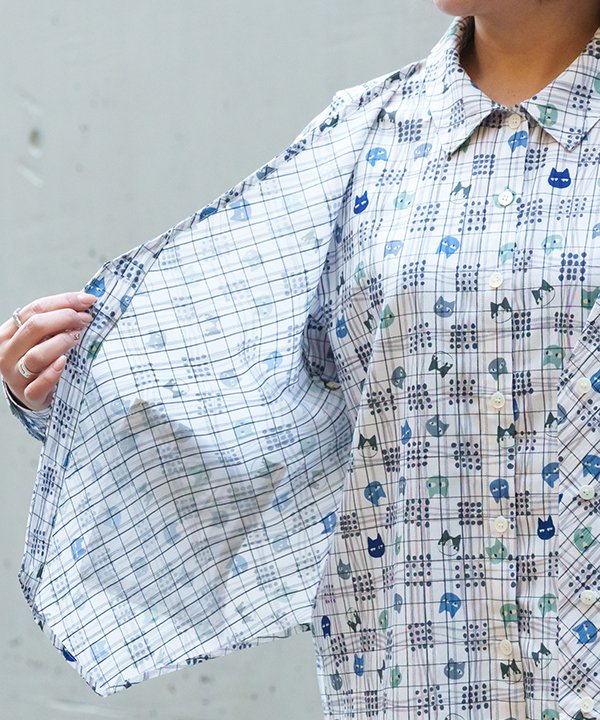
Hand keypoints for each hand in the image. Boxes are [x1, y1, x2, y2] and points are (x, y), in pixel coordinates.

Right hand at [0, 292, 97, 411]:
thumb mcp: (39, 337)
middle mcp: (8, 352)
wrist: (29, 393)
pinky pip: (39, 385)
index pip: (34, 309)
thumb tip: (85, 299)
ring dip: (62, 342)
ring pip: (37, 355)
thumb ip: (54, 320)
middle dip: (65, 318)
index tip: (88, 300)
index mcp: (9, 332)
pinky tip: (64, 362)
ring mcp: (15, 375)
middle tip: (86, 319)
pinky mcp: (27, 395)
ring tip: (78, 337)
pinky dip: (52, 374)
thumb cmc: (37, 359)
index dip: (64, 301)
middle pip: (35, 327)